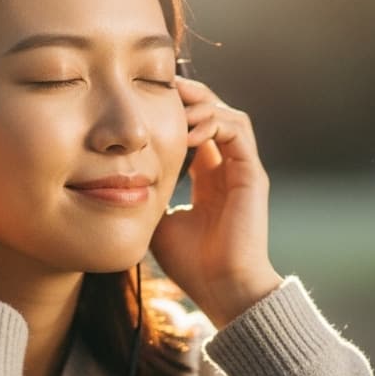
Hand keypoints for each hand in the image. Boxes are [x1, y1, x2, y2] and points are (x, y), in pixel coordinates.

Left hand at [149, 75, 282, 326]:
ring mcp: (243, 169)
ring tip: (174, 104)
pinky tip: (188, 130)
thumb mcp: (158, 221)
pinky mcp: (252, 173)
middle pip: (213, 112)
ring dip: (201, 103)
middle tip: (158, 86)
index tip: (144, 102)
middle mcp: (227, 168)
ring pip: (227, 113)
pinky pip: (237, 129)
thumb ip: (149, 194)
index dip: (173, 112)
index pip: (195, 129)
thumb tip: (122, 178)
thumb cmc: (192, 264)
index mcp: (208, 178)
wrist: (223, 289)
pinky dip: (214, 121)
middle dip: (188, 96)